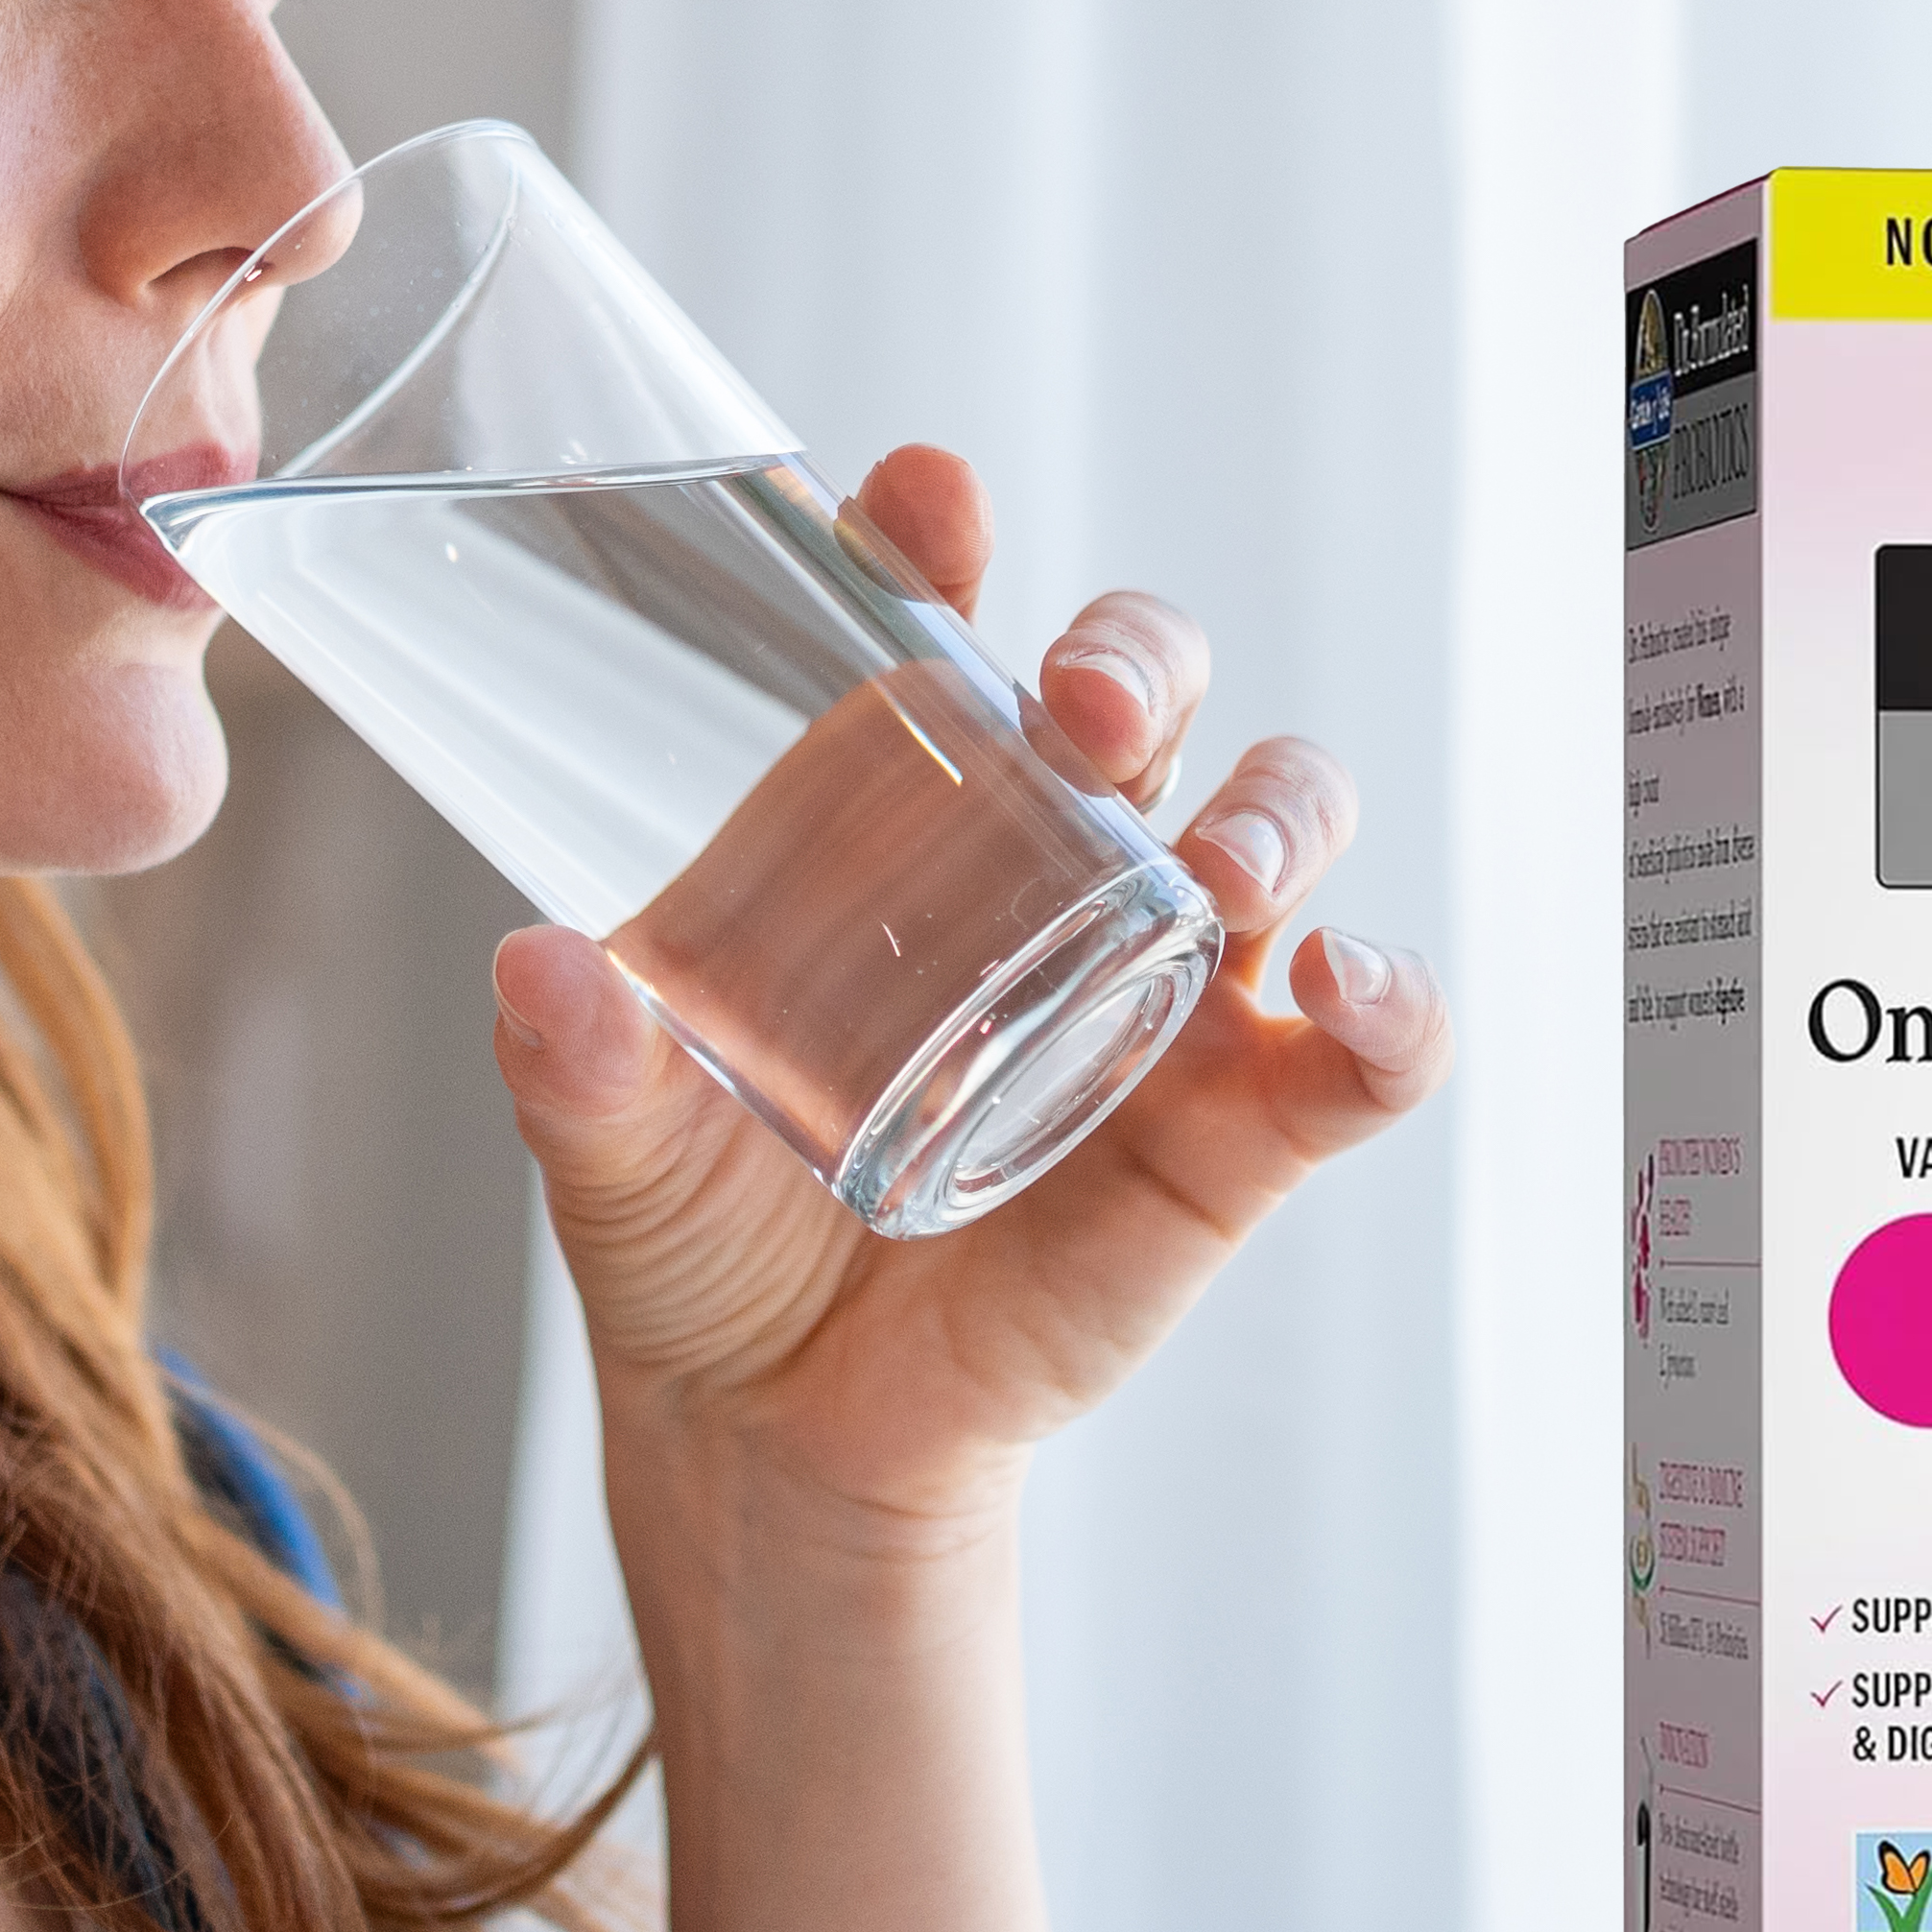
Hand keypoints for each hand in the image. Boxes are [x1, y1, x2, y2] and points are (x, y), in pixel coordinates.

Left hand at [486, 445, 1448, 1550]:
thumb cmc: (699, 1232)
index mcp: (894, 814)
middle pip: (1146, 690)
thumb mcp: (613, 1145)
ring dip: (1281, 808)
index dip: (941, 542)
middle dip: (1140, 656)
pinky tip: (1348, 990)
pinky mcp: (1235, 1129)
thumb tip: (543, 969)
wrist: (775, 1431)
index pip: (941, 625)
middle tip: (1084, 706)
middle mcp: (1048, 864)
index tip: (926, 500)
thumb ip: (579, 1067)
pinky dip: (1389, 1003)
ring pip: (1279, 822)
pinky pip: (1358, 1047)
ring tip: (1233, 863)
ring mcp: (1158, 986)